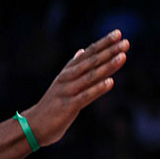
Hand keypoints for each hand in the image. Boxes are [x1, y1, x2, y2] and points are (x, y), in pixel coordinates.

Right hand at [20, 30, 130, 145]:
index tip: (118, 33)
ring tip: (123, 57)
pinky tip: (111, 82)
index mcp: (68, 71)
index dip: (103, 43)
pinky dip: (98, 88)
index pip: (88, 53)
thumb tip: (81, 51)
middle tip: (126, 42)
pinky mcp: (68, 105)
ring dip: (108, 66)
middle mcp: (68, 77)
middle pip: (91, 61)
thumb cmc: (52, 104)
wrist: (33, 125)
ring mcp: (68, 91)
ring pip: (90, 76)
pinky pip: (86, 95)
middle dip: (109, 51)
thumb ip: (74, 67)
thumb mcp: (63, 82)